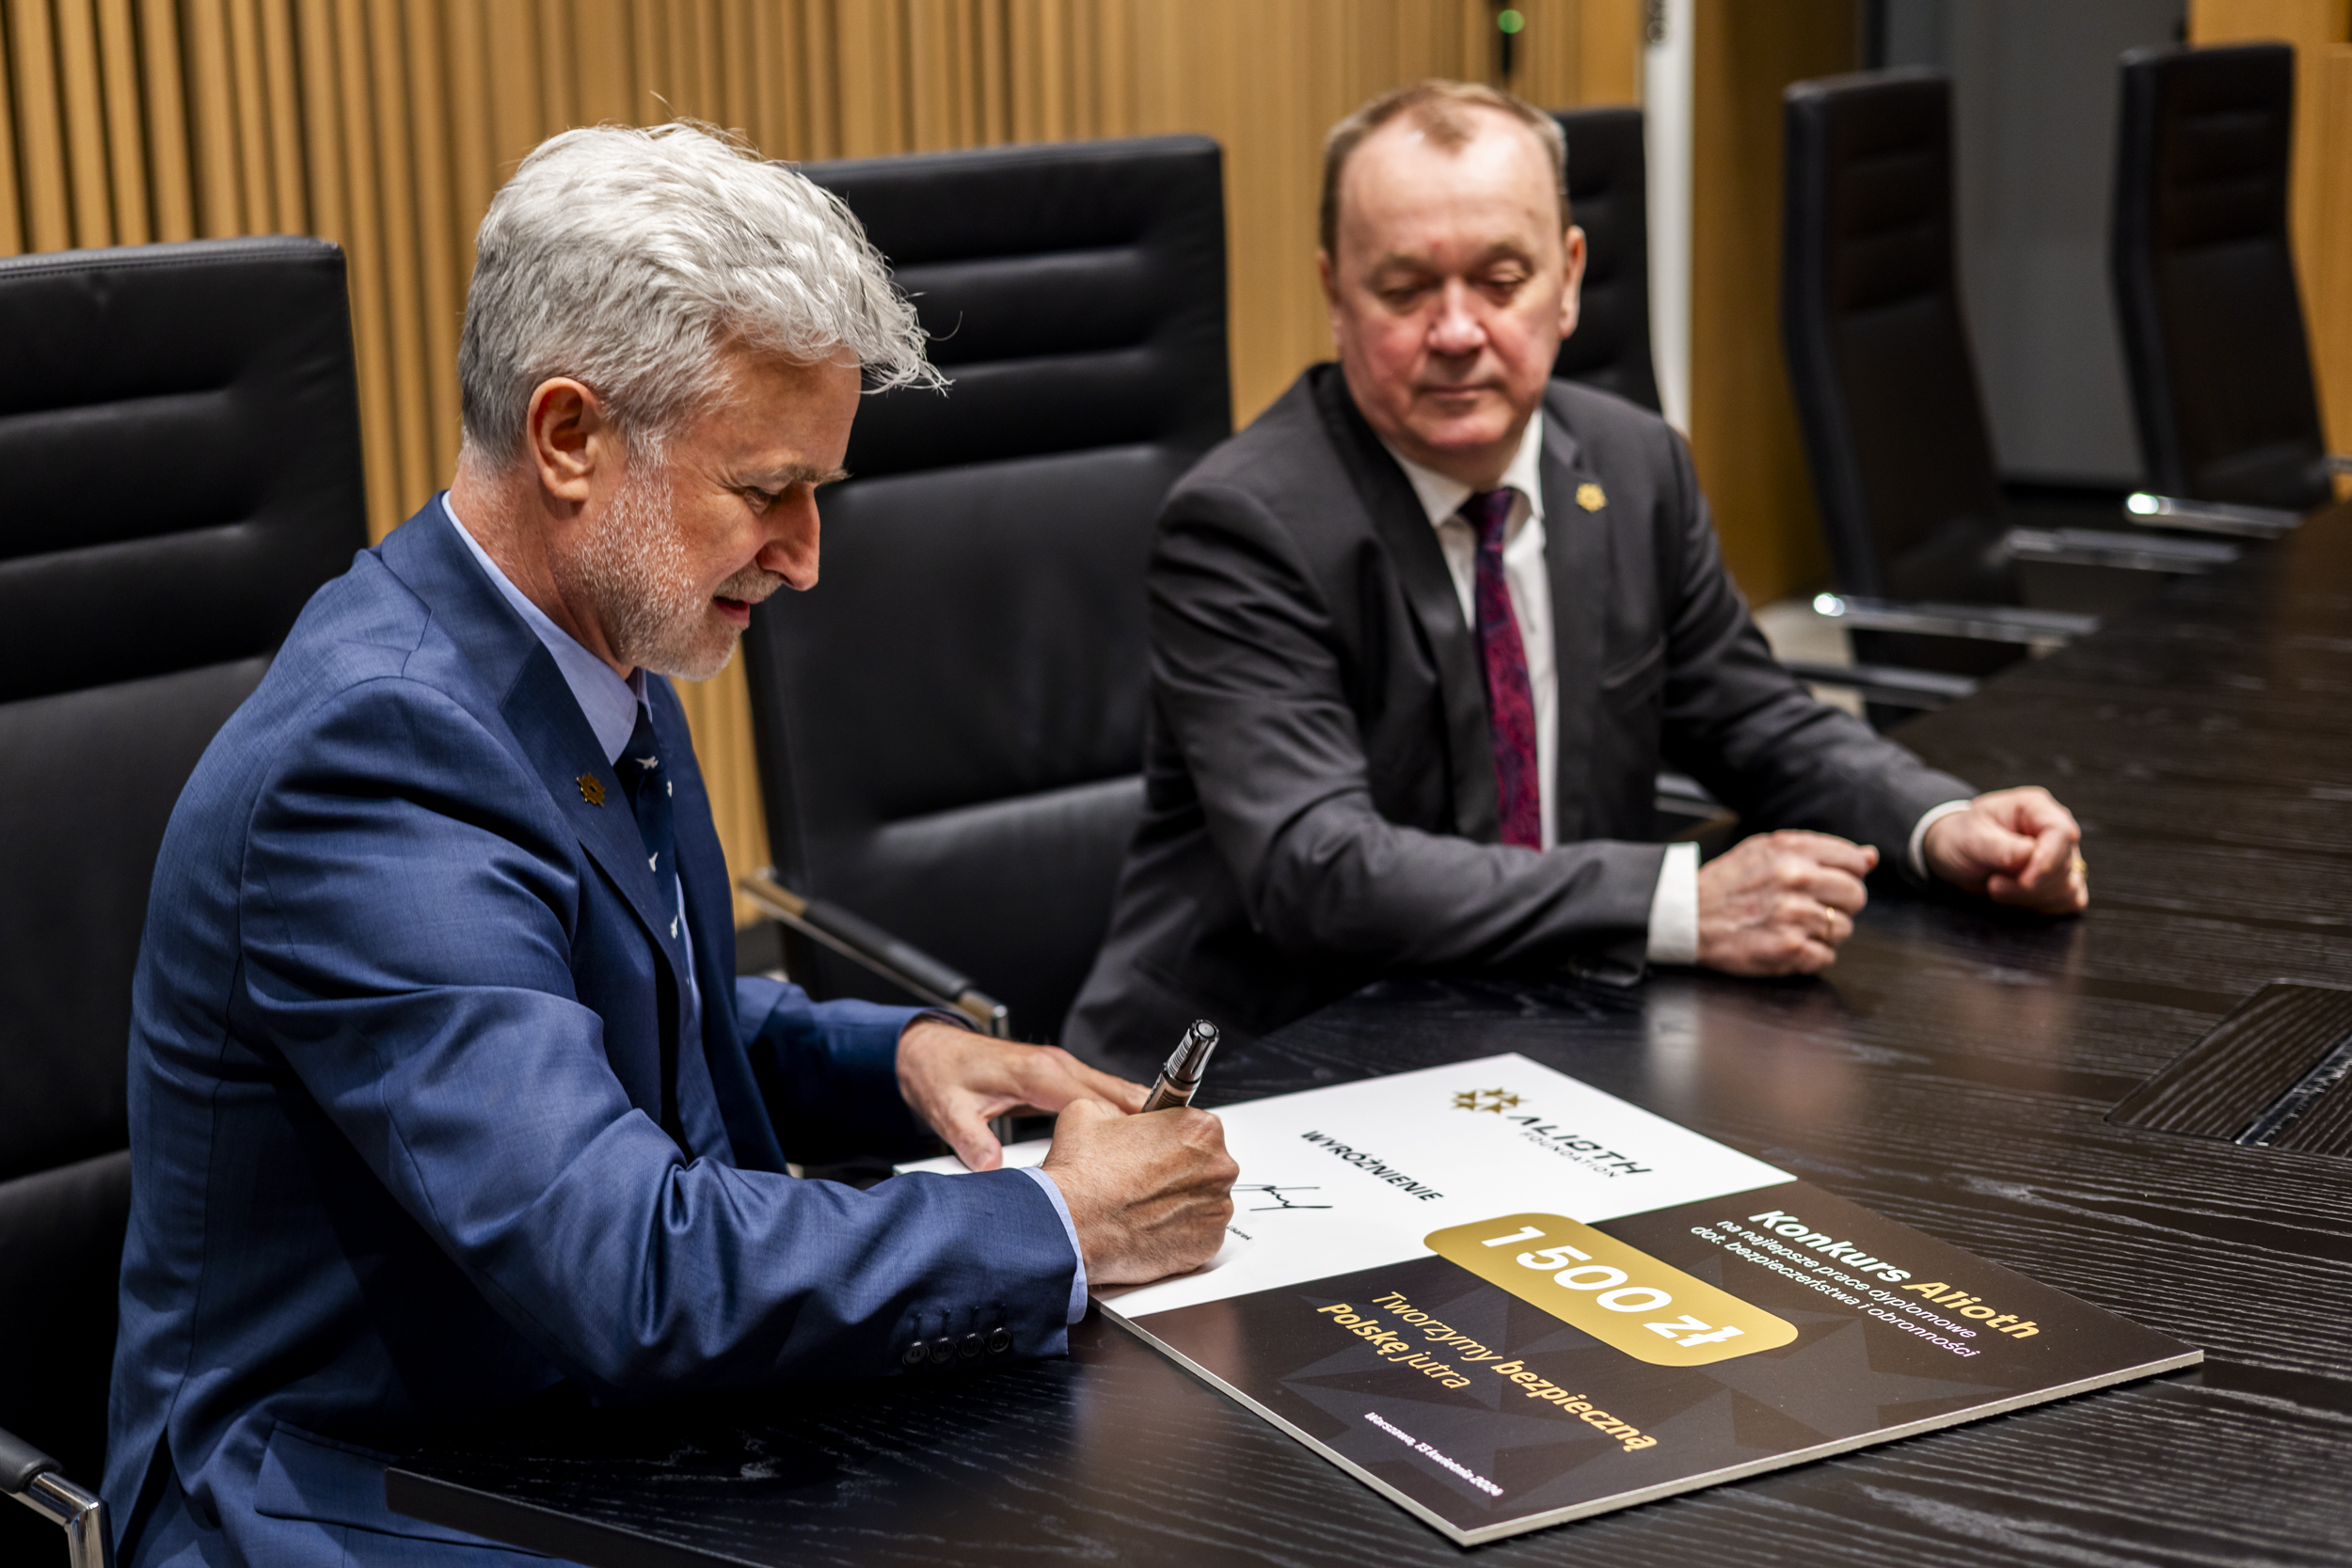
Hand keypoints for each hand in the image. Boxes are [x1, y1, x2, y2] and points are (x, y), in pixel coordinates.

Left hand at [895, 1022, 1147, 1170]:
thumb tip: (990, 1168)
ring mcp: (1062, 1069)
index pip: (1095, 1100)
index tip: (1152, 1149)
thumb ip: (970, 1138)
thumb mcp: (948, 1110)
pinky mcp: (1061, 1077)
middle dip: (1150, 1120)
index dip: (1126, 1125)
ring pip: (1116, 1092)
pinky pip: (1103, 1095)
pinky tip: (1136, 1140)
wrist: (930, 1052)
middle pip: (1118, 1092)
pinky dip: (1124, 1114)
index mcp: (1037, 1073)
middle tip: (1179, 1152)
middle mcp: (1057, 1066)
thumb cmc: (941, 1075)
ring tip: (1169, 1151)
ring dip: (1142, 1117)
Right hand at [1041, 1098, 1238, 1285]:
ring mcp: (1216, 1209)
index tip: (1157, 1148)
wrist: (1071, 1229)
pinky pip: (1199, 1233)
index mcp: (1199, 1129)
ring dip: (1180, 1201)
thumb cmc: (1082, 1177)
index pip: (1198, 1126)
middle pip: (1206, 1163)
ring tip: (1143, 1205)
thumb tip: (1125, 1116)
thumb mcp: (1091, 1110)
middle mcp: (1217, 1168)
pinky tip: (1149, 1226)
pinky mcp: (1208, 1245)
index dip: (1172, 1137)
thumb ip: (1122, 1108)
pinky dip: (1180, 1231)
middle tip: (1145, 1178)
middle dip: (1179, 1169)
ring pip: (1204, 1199)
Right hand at [1696, 830, 1877, 975]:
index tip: (1829, 883)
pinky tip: (1786, 944)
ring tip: (1790, 926)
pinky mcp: (1790, 949)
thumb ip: (1819, 850)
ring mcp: (1795, 916)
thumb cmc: (1725, 885)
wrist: (1686, 917)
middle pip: (1856, 896)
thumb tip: (1869, 857)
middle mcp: (1797, 879)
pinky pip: (1827, 957)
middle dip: (1839, 905)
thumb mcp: (1767, 851)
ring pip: (1844, 929)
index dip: (1846, 875)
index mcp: (1793, 851)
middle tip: (1810, 907)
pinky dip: (1810, 955)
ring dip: (1822, 932)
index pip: (1854, 862)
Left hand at [1921, 786, 2087, 914]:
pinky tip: (2015, 897)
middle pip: (2065, 864)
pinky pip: (2068, 901)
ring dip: (2030, 897)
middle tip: (1994, 884)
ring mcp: (2061, 856)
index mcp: (2035, 808)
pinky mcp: (2060, 880)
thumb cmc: (1960, 836)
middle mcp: (2054, 831)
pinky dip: (2041, 906)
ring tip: (1996, 886)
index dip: (2048, 860)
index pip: (2062, 833)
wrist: (1951, 852)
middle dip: (2030, 885)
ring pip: (2068, 887)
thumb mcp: (1970, 837)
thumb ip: (1999, 847)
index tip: (2024, 881)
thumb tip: (2029, 855)